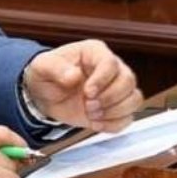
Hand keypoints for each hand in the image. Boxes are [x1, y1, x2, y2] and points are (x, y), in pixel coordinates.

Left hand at [23, 40, 141, 132]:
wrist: (44, 95)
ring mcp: (115, 89)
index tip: (87, 92)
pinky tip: (96, 124)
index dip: (102, 79)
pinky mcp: (115, 108)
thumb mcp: (42, 67)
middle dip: (109, 98)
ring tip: (91, 115)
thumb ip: (55, 68)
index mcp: (94, 52)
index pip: (110, 63)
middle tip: (88, 106)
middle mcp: (110, 69)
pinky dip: (114, 124)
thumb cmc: (46, 74)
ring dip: (114, 112)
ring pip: (134, 99)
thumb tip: (73, 76)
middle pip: (128, 81)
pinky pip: (128, 117)